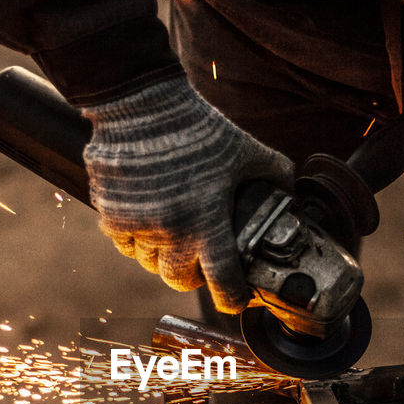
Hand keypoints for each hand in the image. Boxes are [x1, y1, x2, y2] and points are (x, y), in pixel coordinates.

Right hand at [80, 76, 294, 312]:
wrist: (143, 105)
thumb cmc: (198, 128)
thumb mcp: (247, 150)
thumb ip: (275, 174)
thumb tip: (291, 192)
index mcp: (209, 223)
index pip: (223, 284)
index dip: (232, 298)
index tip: (235, 298)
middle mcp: (171, 232)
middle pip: (180, 282)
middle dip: (192, 278)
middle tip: (200, 262)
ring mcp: (138, 226)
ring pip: (149, 264)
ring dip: (162, 257)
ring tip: (172, 236)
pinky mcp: (111, 214)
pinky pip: (124, 243)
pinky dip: (136, 239)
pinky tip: (147, 220)